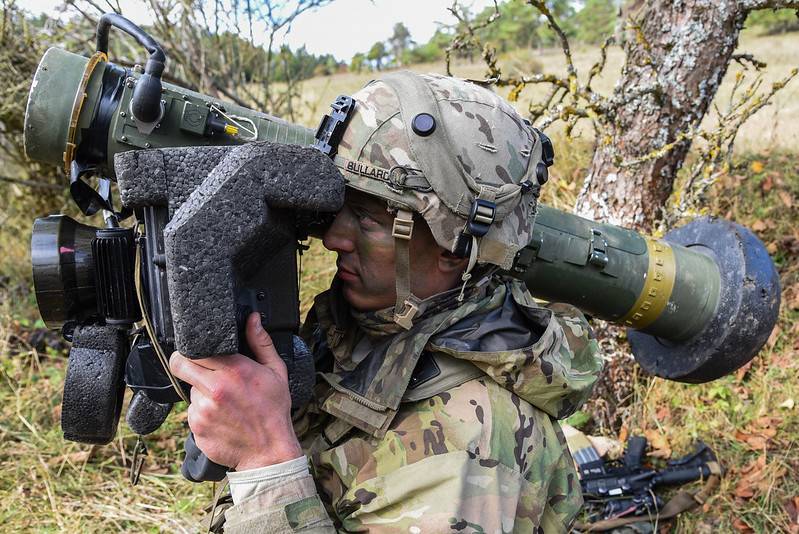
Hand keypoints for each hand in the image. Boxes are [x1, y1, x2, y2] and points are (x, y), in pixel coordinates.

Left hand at [169, 312, 302, 470]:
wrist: (269, 452)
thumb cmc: (274, 411)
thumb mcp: (275, 372)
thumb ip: (261, 342)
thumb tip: (253, 318)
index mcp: (234, 371)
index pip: (195, 349)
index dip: (193, 349)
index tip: (198, 351)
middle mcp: (214, 389)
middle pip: (180, 365)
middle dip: (185, 363)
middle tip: (199, 369)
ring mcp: (202, 410)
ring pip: (190, 391)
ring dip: (201, 393)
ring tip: (223, 401)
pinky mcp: (196, 428)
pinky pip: (192, 413)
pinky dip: (203, 413)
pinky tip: (221, 417)